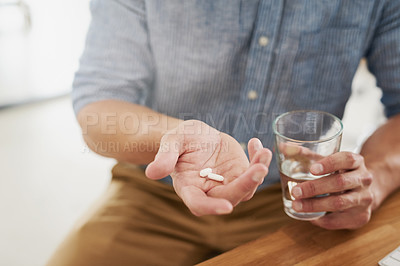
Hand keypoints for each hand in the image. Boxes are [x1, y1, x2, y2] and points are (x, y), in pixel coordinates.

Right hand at [145, 120, 271, 215]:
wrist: (197, 135)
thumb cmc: (182, 139)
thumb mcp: (173, 140)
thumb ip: (165, 155)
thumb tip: (151, 173)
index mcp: (189, 187)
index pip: (198, 204)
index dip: (211, 207)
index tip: (227, 207)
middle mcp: (209, 191)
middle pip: (229, 196)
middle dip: (245, 185)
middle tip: (259, 168)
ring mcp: (227, 184)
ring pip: (246, 188)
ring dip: (257, 172)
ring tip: (263, 152)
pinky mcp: (240, 174)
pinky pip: (254, 173)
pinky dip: (258, 160)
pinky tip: (256, 144)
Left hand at [291, 152, 373, 228]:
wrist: (364, 191)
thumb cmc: (339, 173)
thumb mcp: (326, 161)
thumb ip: (305, 154)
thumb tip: (282, 147)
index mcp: (356, 162)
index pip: (346, 159)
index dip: (329, 164)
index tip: (312, 169)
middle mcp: (363, 179)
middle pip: (340, 183)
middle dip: (314, 188)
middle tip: (295, 191)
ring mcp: (364, 199)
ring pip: (339, 203)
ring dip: (315, 205)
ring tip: (296, 205)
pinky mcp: (361, 217)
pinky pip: (339, 220)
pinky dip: (322, 219)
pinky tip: (309, 217)